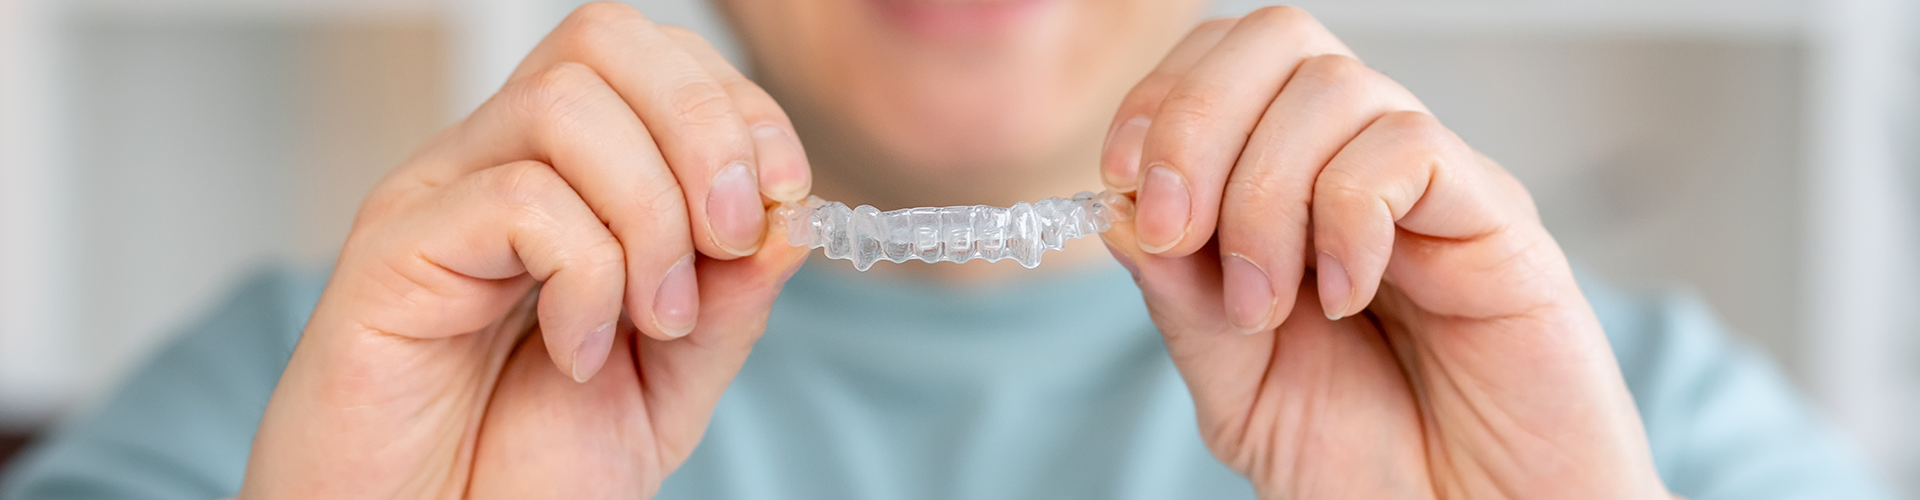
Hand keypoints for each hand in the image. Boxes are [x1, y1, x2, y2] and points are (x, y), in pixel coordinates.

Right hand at [238, 3, 810, 497]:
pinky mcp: (389, 253)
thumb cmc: (520, 471)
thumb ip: (730, 299)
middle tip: (729, 244)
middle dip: (705, 129)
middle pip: (605, 39)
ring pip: (565, 104)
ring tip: (653, 322)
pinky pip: (516, 198)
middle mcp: (492, 163)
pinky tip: (575, 353)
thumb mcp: (669, 383)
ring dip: (649, 214)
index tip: (781, 204)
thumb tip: (787, 214)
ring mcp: (435, 198)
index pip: (655, 58)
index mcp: (565, 178)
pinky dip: (584, 276)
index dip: (739, 109)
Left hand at [1098, 8, 1670, 498]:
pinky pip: (1408, 150)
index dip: (1160, 102)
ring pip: (1334, 88)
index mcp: (1294, 191)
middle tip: (1178, 230)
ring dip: (1263, 195)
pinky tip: (1344, 298)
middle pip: (1277, 39)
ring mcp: (1435, 187)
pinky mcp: (1498, 220)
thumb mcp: (1239, 390)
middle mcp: (1362, 168)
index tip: (1120, 185)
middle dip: (1196, 119)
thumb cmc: (1372, 469)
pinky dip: (1346, 219)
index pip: (1223, 68)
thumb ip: (1183, 304)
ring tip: (1268, 306)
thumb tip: (1123, 212)